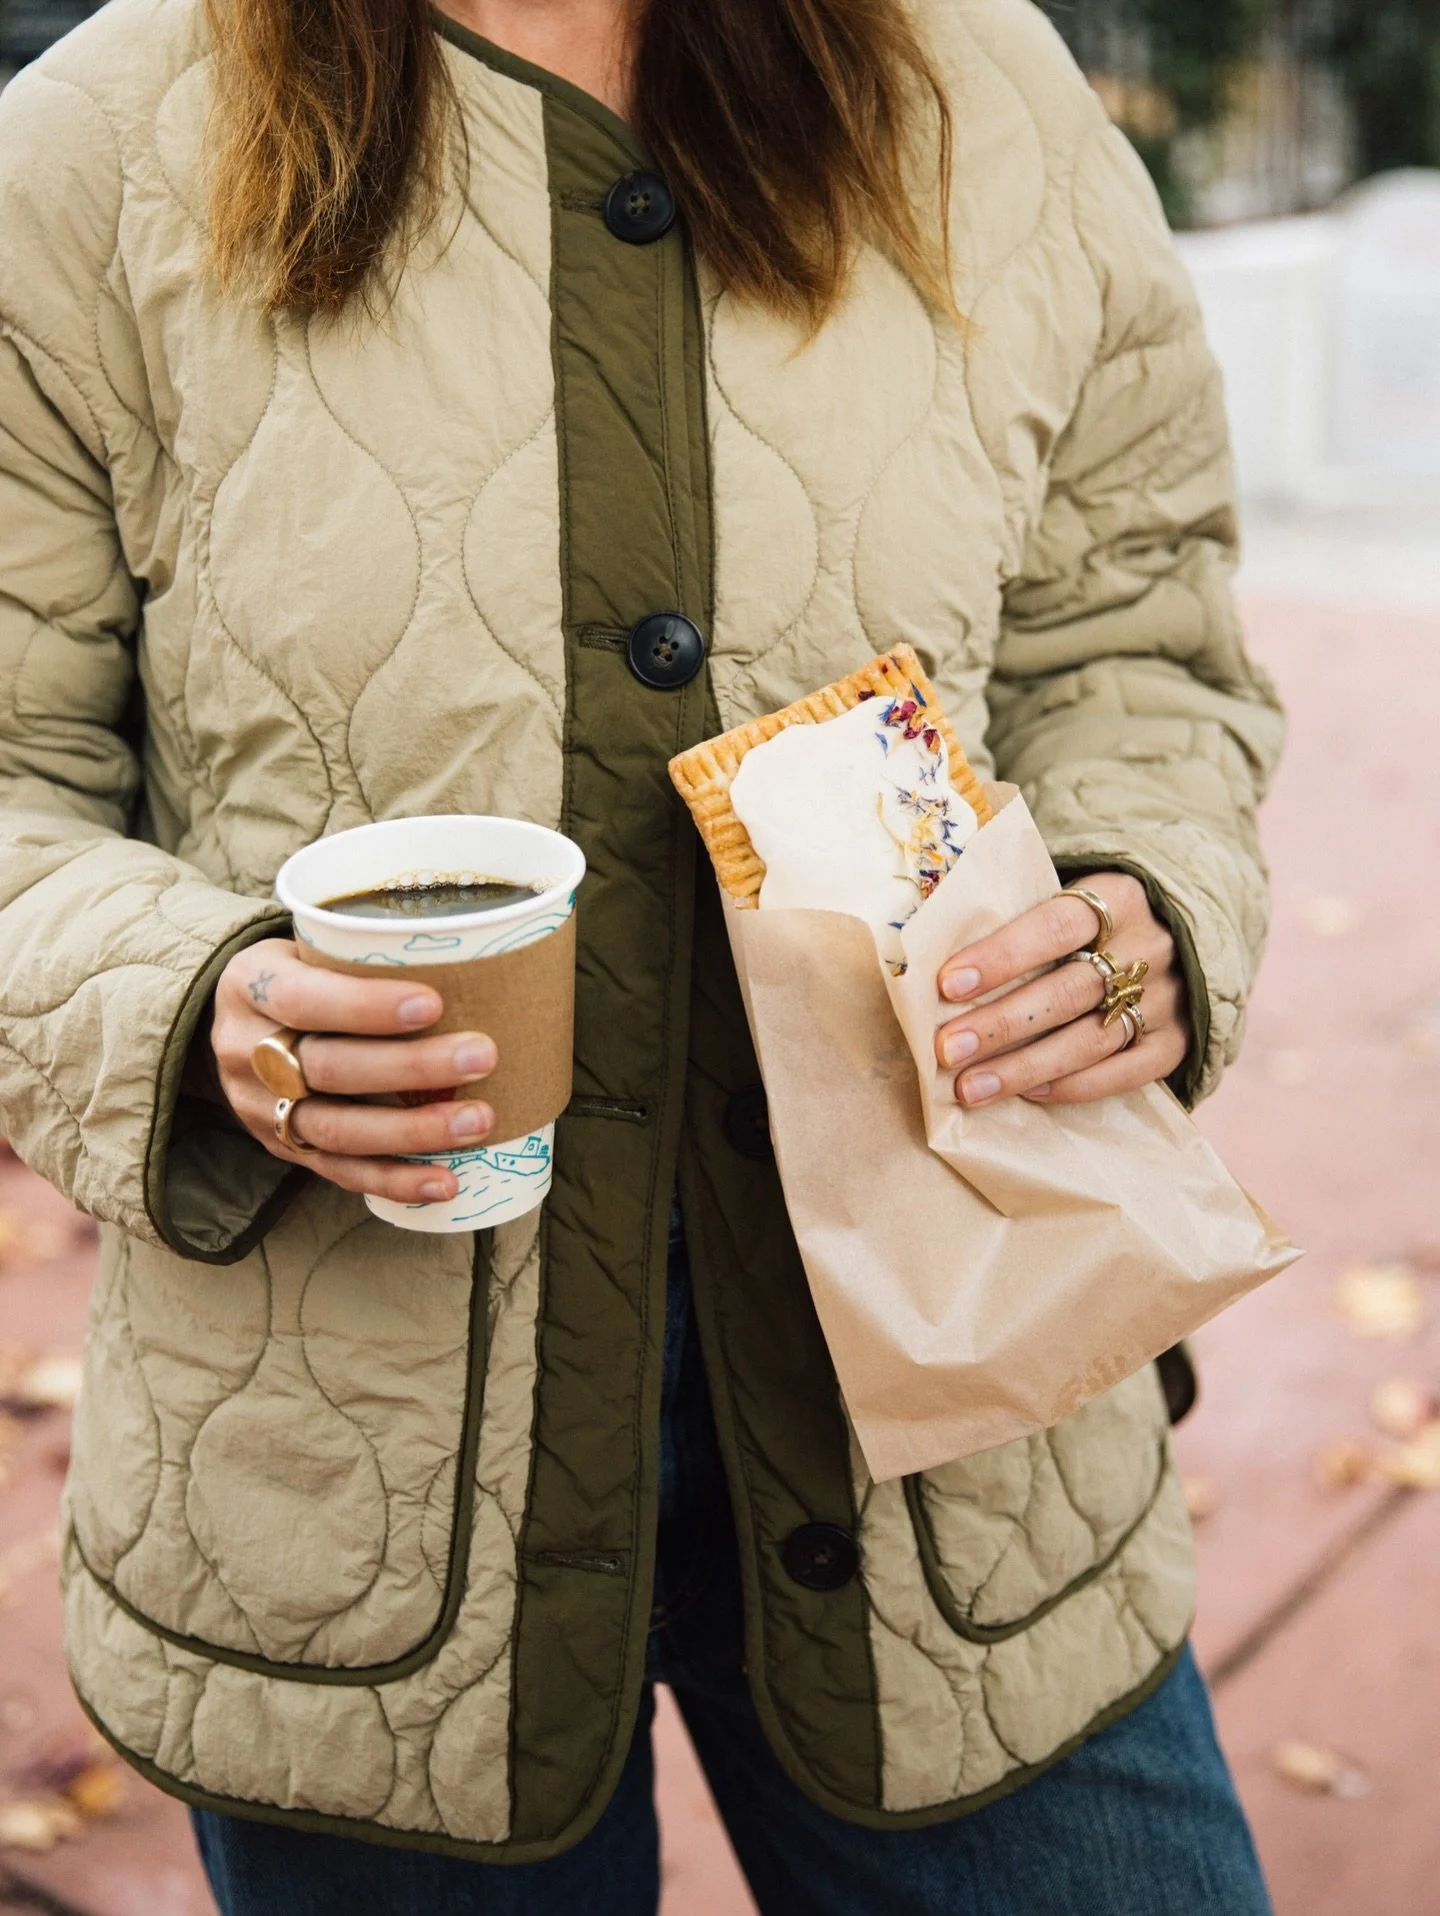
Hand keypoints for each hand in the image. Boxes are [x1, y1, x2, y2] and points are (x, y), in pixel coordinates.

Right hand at [211, 937, 496, 1204]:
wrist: (238, 1026)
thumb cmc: (300, 974)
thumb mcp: (306, 947)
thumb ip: (360, 956)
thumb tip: (472, 958)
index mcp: (251, 985)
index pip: (303, 999)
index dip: (366, 1006)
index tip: (433, 1003)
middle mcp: (248, 1051)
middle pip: (329, 1068)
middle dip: (410, 1068)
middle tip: (482, 1057)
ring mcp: (261, 1108)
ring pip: (337, 1128)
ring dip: (413, 1130)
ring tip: (478, 1121)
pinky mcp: (284, 1149)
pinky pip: (340, 1172)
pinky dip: (395, 1180)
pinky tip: (444, 1182)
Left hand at [934, 873, 1189, 1106]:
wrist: (1190, 931)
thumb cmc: (1102, 916)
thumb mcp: (1077, 893)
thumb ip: (1023, 912)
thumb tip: (936, 943)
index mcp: (1120, 898)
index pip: (1055, 926)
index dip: (1001, 956)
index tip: (948, 985)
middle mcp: (1149, 949)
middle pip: (1068, 991)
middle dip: (1001, 1024)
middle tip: (946, 1049)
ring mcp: (1169, 999)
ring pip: (1091, 1040)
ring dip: (1024, 1068)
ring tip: (970, 1087)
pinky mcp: (1179, 1041)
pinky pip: (1126, 1073)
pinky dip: (1074, 1086)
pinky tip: (1028, 1094)